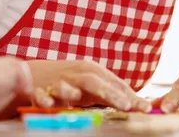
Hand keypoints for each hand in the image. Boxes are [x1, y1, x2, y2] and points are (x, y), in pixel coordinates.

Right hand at [28, 60, 151, 112]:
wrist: (32, 74)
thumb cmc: (68, 82)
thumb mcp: (91, 87)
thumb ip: (110, 94)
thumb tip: (137, 104)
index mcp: (92, 71)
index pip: (115, 84)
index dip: (131, 96)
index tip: (146, 107)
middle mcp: (77, 74)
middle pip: (96, 82)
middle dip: (112, 94)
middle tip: (127, 106)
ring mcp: (58, 81)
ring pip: (67, 85)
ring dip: (75, 92)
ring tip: (84, 100)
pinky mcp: (39, 90)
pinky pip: (40, 95)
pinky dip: (43, 99)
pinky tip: (48, 104)